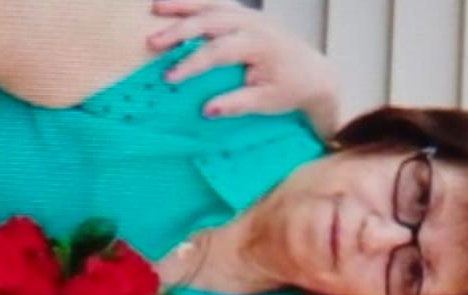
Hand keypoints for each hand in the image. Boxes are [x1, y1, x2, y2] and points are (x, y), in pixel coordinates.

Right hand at [147, 0, 339, 135]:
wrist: (315, 73)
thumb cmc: (291, 90)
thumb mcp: (267, 103)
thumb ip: (237, 104)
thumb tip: (206, 110)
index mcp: (258, 44)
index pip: (218, 52)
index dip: (192, 64)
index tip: (169, 78)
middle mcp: (253, 23)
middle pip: (209, 20)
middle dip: (179, 30)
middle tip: (153, 43)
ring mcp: (249, 15)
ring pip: (211, 3)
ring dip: (182, 5)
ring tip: (154, 7)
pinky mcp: (246, 15)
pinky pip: (217, 2)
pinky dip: (196, 1)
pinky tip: (175, 3)